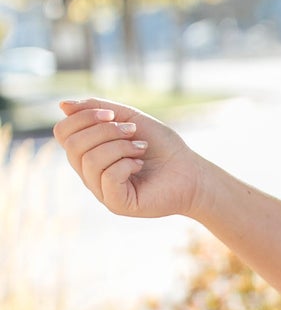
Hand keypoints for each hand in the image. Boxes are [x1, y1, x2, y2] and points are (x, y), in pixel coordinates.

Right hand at [51, 97, 201, 220]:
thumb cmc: (161, 146)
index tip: (113, 115)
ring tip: (141, 149)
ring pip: (90, 160)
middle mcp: (89, 174)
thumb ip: (97, 108)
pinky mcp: (117, 204)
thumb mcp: (129, 118)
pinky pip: (107, 177)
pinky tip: (140, 165)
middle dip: (104, 131)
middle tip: (132, 132)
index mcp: (88, 153)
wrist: (191, 172)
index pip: (63, 132)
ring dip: (120, 147)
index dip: (83, 117)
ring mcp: (101, 191)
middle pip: (73, 146)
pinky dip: (126, 164)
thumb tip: (62, 105)